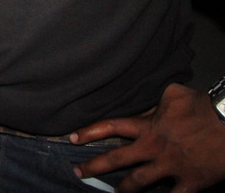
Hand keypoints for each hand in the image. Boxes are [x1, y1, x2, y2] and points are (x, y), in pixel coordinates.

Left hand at [72, 83, 224, 191]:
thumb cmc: (205, 110)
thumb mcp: (176, 95)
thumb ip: (156, 101)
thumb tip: (147, 104)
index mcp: (149, 127)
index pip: (110, 127)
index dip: (89, 132)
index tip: (72, 138)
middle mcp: (153, 148)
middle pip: (116, 159)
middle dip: (94, 166)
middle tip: (77, 172)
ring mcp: (170, 168)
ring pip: (138, 182)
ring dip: (123, 189)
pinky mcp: (190, 183)